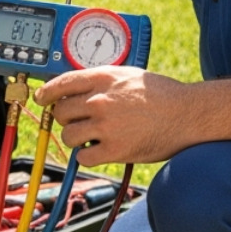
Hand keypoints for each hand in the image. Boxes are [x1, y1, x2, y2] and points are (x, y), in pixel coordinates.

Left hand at [32, 66, 194, 165]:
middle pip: (62, 112)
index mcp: (104, 78)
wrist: (188, 114)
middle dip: (66, 118)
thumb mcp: (129, 74)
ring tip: (92, 137)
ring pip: (69, 136)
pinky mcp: (115, 149)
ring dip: (76, 138)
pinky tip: (99, 150)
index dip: (47, 92)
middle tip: (78, 121)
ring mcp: (106, 126)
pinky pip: (84, 157)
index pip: (62, 83)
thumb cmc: (162, 94)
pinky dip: (87, 156)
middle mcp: (101, 100)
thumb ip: (102, 80)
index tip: (42, 98)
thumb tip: (77, 88)